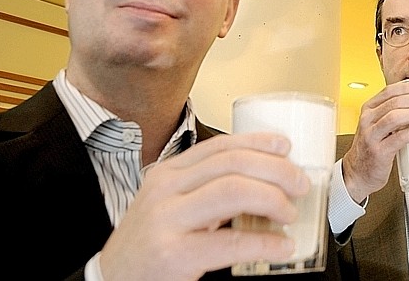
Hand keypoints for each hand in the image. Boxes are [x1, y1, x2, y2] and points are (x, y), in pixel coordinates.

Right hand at [98, 132, 309, 280]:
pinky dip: (264, 242)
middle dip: (275, 170)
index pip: (220, 145)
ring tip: (289, 212)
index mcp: (168, 173)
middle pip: (232, 164)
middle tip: (299, 184)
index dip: (258, 142)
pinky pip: (230, 242)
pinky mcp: (173, 254)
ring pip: (233, 191)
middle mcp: (166, 190)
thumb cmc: (148, 243)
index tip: (285, 148)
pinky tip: (280, 246)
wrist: (109, 280)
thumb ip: (205, 188)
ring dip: (272, 199)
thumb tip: (263, 180)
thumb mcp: (170, 204)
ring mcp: (167, 221)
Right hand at [340, 82, 408, 202]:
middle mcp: (367, 120)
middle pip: (394, 102)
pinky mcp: (379, 152)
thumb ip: (392, 114)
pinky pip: (400, 138)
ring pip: (395, 117)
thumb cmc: (371, 147)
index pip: (388, 91)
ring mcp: (372, 136)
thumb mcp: (377, 125)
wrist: (357, 173)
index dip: (408, 88)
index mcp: (368, 109)